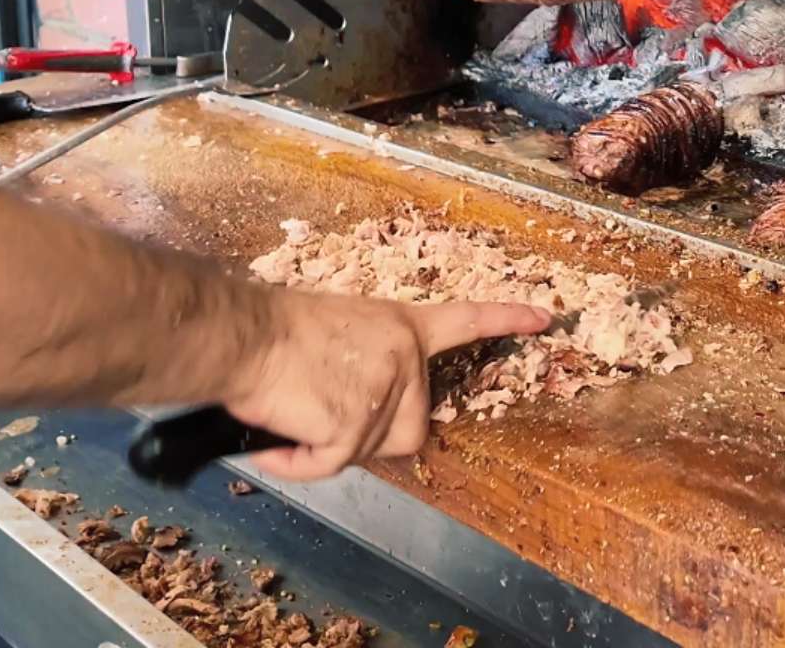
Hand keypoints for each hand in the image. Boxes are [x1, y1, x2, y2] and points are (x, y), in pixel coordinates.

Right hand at [222, 294, 548, 477]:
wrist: (241, 335)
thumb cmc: (272, 332)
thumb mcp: (339, 332)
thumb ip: (369, 363)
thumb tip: (360, 405)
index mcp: (400, 326)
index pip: (464, 321)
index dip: (505, 319)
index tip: (544, 317)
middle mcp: (403, 357)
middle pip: (412, 430)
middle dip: (367, 435)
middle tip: (321, 411)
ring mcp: (383, 391)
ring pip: (370, 452)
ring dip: (327, 448)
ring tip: (294, 414)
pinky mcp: (354, 425)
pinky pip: (328, 466)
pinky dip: (297, 463)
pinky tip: (278, 439)